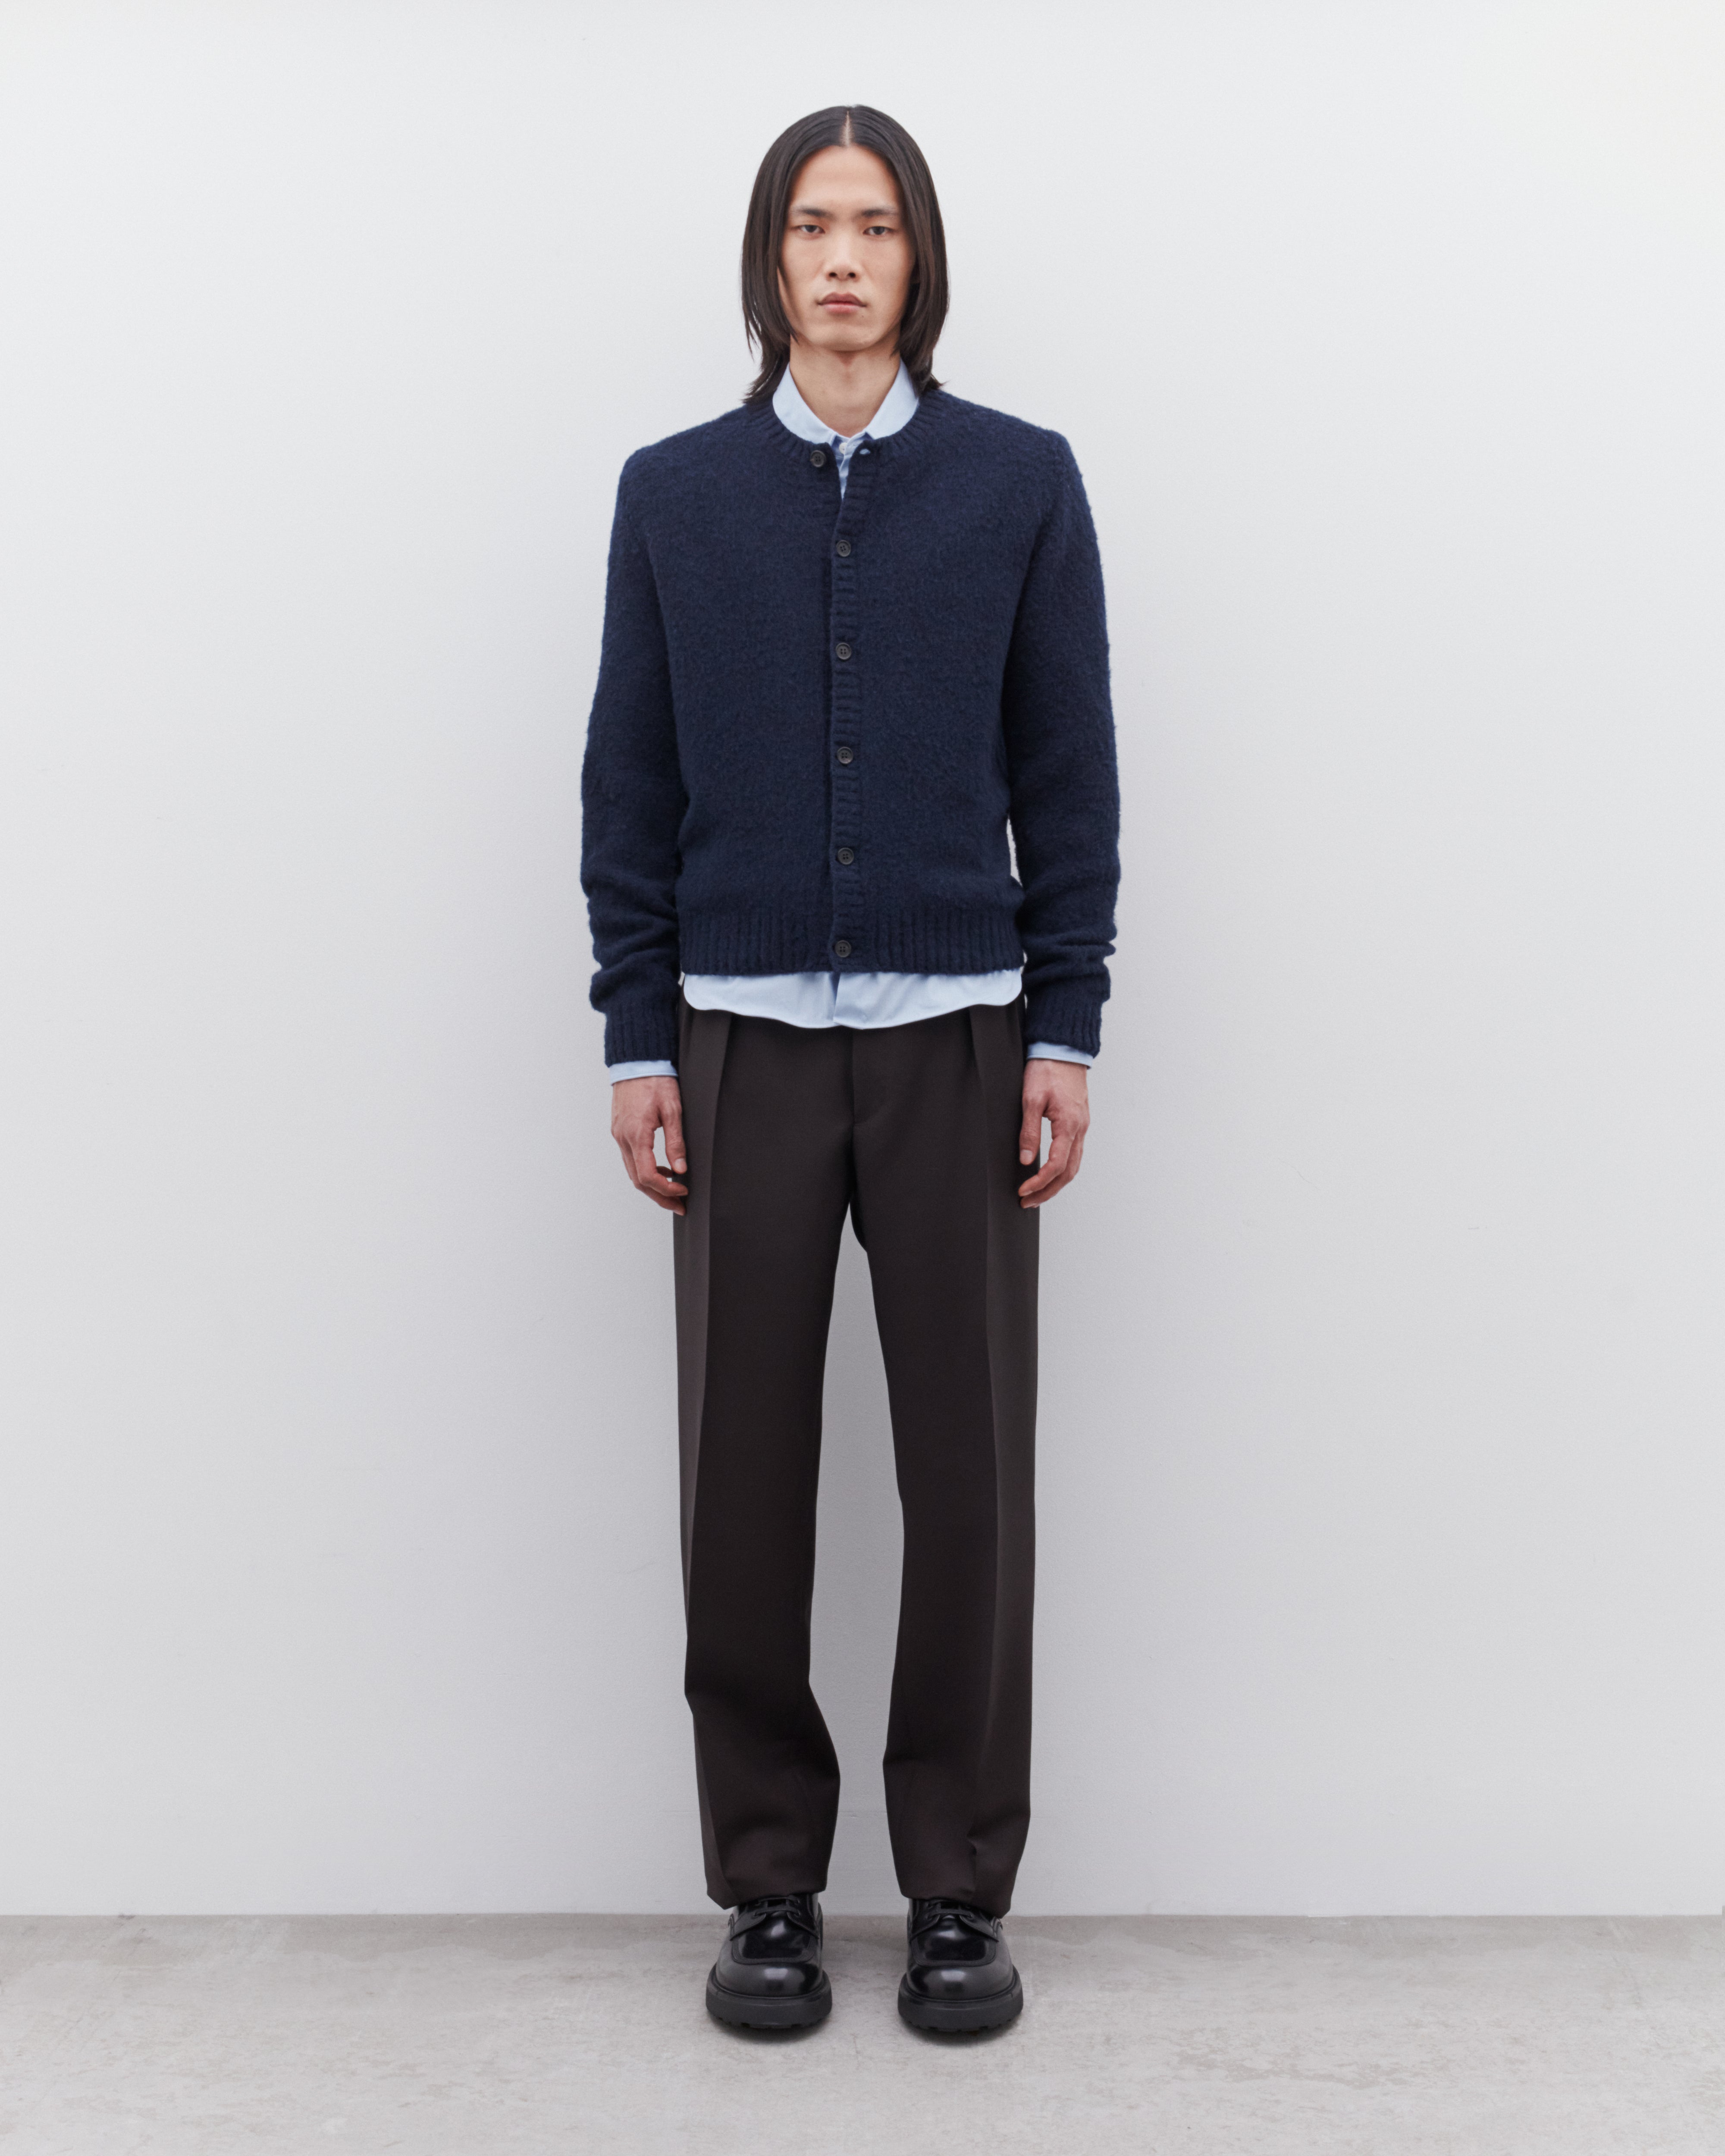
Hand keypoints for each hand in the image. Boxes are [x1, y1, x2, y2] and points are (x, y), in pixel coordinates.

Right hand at [611, 1076, 687, 1213]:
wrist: (637, 1061)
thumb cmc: (656, 1081)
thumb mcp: (673, 1110)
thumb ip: (676, 1142)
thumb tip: (680, 1169)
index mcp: (636, 1135)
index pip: (647, 1176)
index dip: (666, 1189)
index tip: (684, 1191)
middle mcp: (623, 1138)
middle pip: (638, 1180)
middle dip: (659, 1196)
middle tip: (679, 1206)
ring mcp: (618, 1135)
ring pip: (632, 1171)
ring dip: (652, 1185)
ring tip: (673, 1190)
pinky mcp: (620, 1130)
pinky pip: (630, 1158)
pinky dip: (645, 1170)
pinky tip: (662, 1169)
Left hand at [1017, 1059, 1089, 1207]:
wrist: (1063, 1048)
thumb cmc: (1046, 1069)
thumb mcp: (1031, 1099)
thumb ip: (1029, 1131)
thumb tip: (1027, 1160)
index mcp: (1069, 1125)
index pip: (1056, 1165)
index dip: (1039, 1182)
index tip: (1022, 1191)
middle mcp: (1080, 1129)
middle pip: (1068, 1172)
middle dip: (1048, 1191)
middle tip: (1027, 1202)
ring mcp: (1082, 1126)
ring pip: (1074, 1165)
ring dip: (1056, 1183)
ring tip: (1036, 1193)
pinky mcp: (1079, 1121)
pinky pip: (1074, 1153)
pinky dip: (1062, 1169)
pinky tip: (1049, 1172)